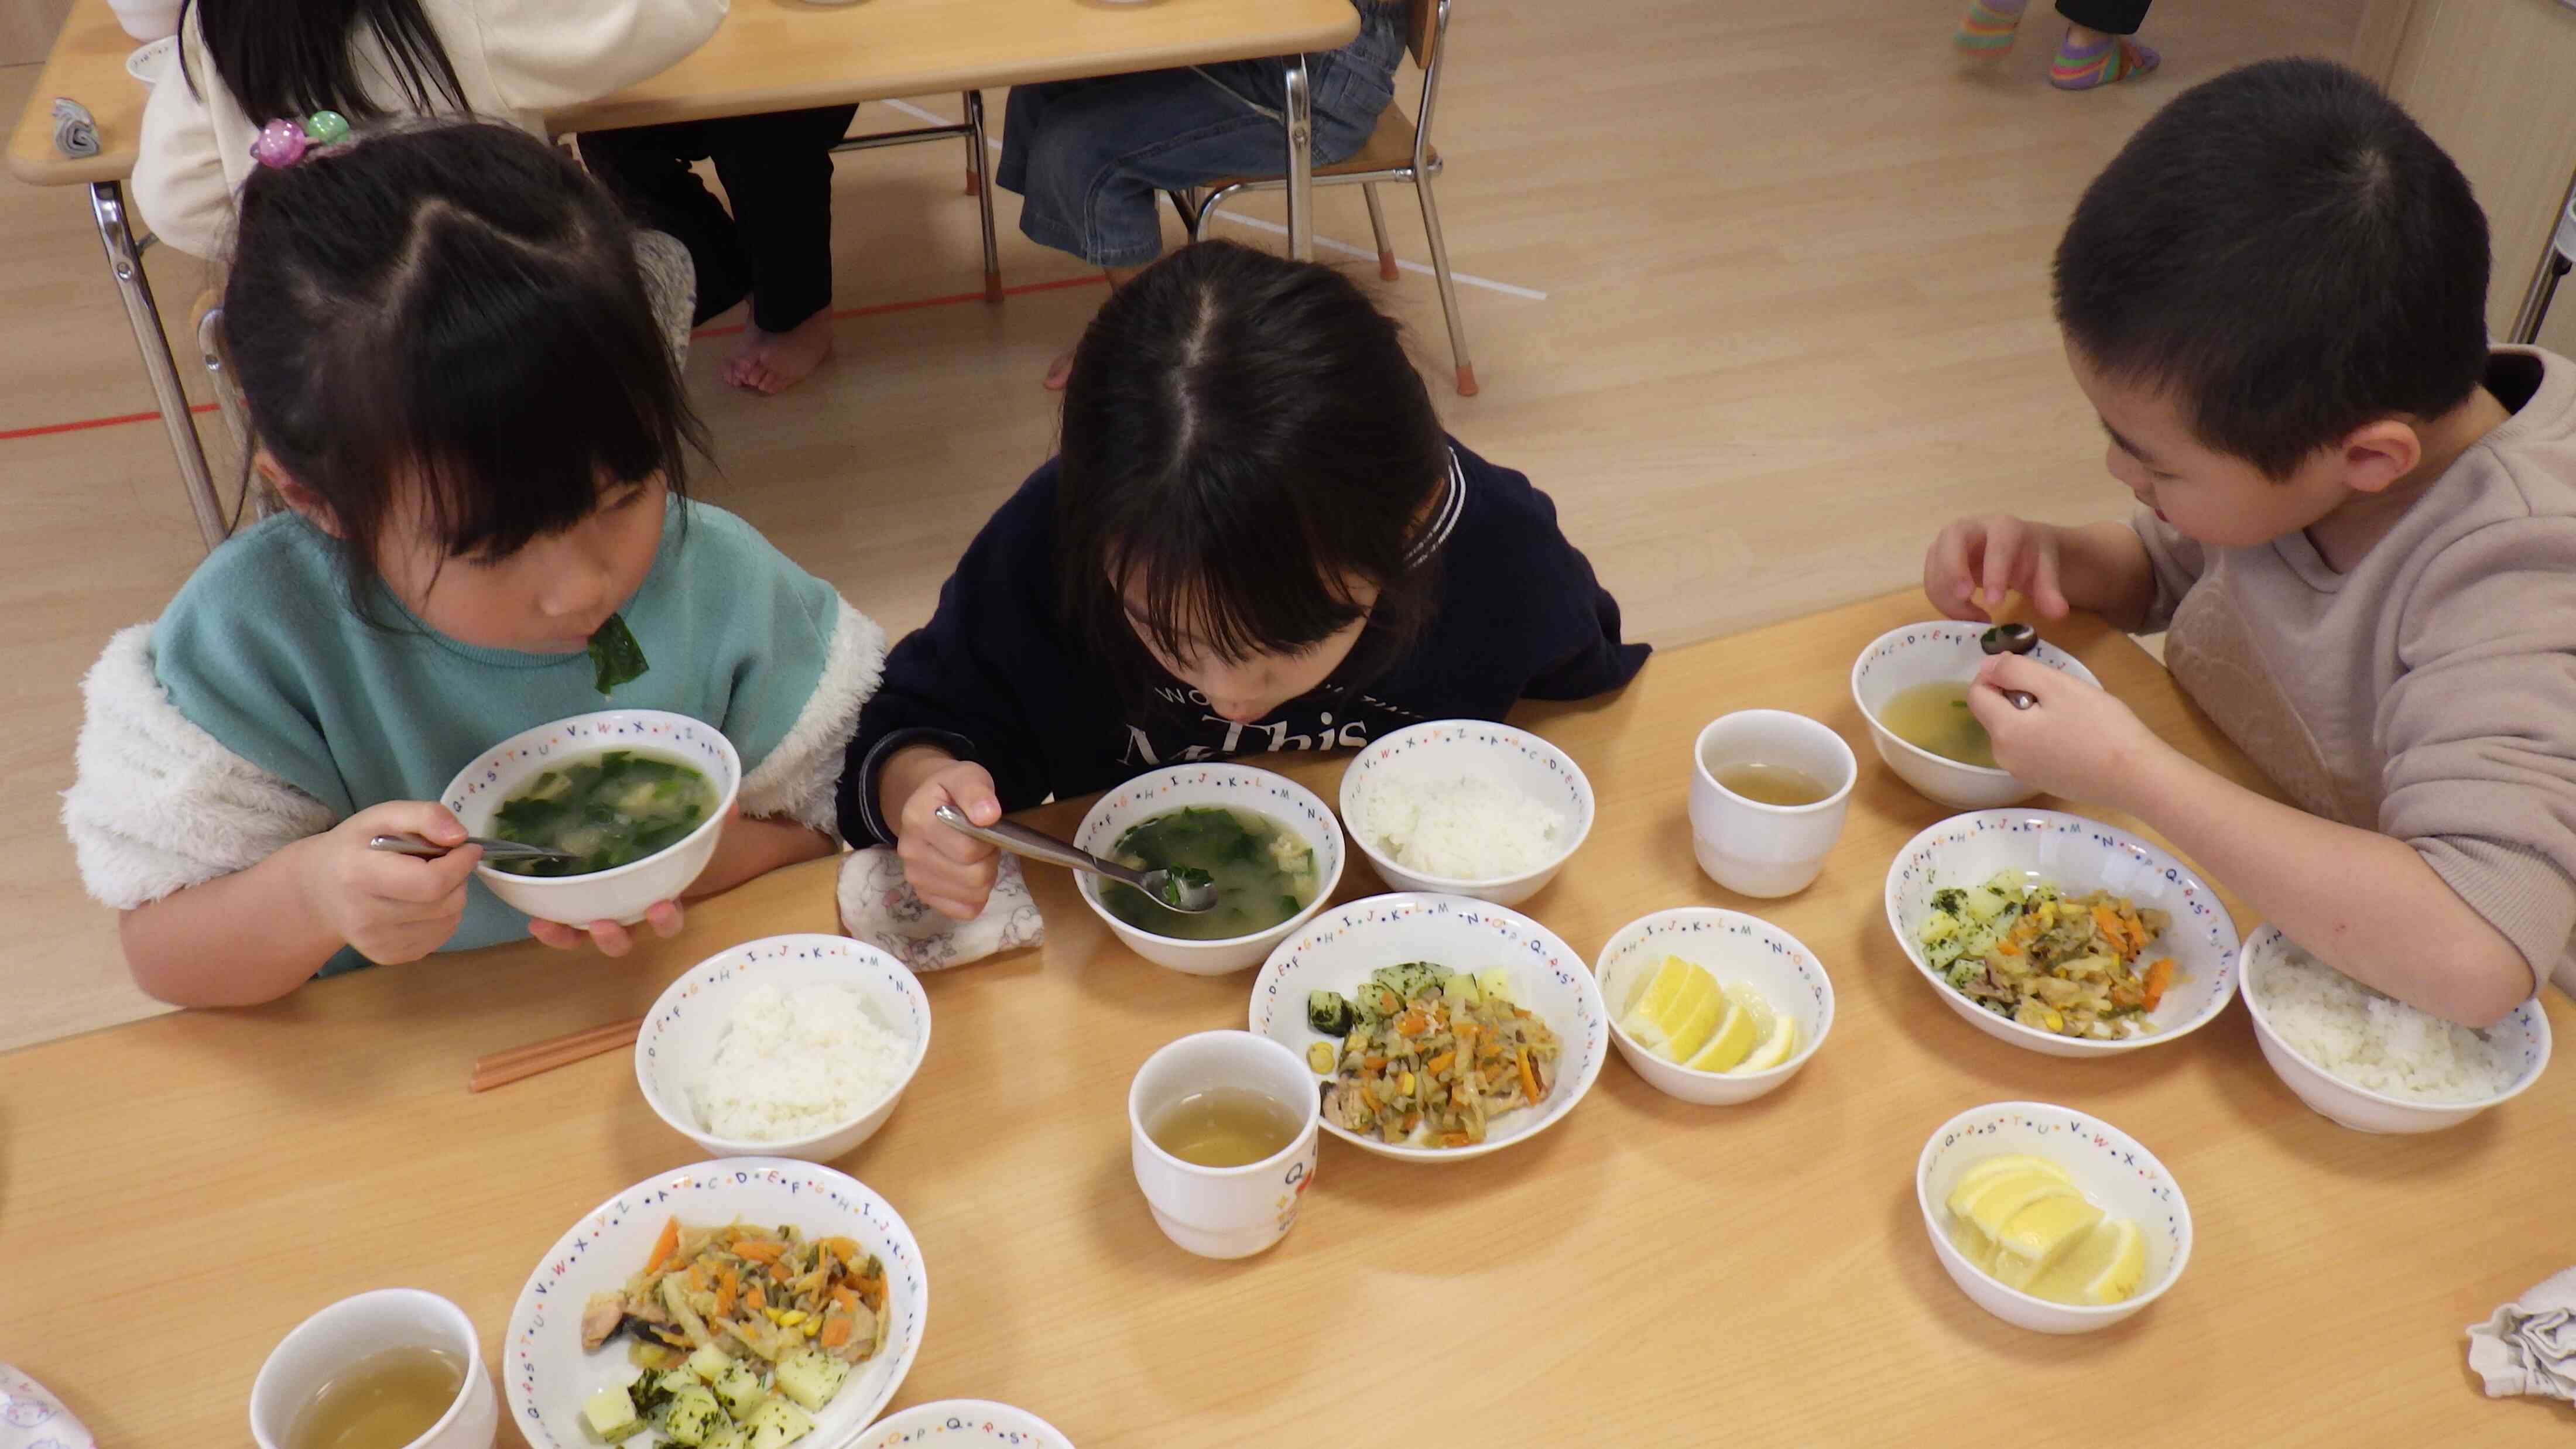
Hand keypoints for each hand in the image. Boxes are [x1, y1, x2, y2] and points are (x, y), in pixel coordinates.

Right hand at [299, 801, 483, 964]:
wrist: (321, 890)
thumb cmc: (354, 847)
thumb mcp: (382, 816)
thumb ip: (424, 816)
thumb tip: (460, 837)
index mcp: (360, 876)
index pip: (430, 882)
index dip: (460, 864)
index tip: (469, 848)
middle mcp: (366, 918)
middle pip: (444, 904)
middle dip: (459, 878)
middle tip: (446, 862)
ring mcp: (377, 943)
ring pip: (449, 921)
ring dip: (454, 897)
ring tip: (430, 880)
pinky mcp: (388, 957)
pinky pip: (440, 937)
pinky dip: (443, 916)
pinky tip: (422, 902)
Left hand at [527, 800, 746, 953]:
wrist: (635, 833)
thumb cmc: (663, 841)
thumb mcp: (686, 831)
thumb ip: (710, 821)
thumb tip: (730, 805)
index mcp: (658, 898)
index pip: (667, 919)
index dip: (664, 921)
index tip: (660, 907)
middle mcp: (626, 913)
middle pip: (623, 939)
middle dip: (615, 939)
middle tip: (604, 925)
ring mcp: (596, 910)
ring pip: (583, 936)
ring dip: (571, 936)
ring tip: (554, 925)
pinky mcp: (569, 903)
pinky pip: (558, 922)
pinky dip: (547, 926)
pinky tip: (535, 918)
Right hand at [896, 760, 1002, 920]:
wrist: (928, 803)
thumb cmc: (952, 791)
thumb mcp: (967, 776)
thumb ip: (976, 791)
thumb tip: (988, 815)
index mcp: (917, 819)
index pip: (968, 849)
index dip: (988, 842)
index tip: (984, 828)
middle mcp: (909, 851)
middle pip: (973, 877)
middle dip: (989, 860)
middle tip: (984, 844)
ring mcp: (914, 877)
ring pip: (972, 895)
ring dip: (985, 877)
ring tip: (975, 856)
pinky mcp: (924, 895)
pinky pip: (964, 911)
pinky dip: (975, 896)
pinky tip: (969, 875)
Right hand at [1924, 515, 2070, 622]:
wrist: (2018, 547)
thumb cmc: (2031, 557)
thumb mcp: (2046, 572)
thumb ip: (2050, 592)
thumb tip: (2058, 613)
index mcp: (2005, 527)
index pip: (1997, 546)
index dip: (1994, 573)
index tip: (1995, 604)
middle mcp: (1973, 527)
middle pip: (1952, 539)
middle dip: (1954, 570)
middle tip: (1964, 598)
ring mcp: (1950, 541)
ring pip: (1936, 563)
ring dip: (1947, 594)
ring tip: (1974, 618)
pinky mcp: (1938, 557)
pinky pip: (1931, 578)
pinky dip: (1942, 600)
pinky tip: (1965, 614)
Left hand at [1966, 653, 2169, 808]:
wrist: (2137, 776)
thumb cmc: (2100, 725)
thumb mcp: (2057, 685)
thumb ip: (2015, 671)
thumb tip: (1988, 665)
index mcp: (2003, 732)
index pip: (1976, 693)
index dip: (1995, 673)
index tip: (2027, 669)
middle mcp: (2004, 758)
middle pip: (1995, 713)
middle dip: (2018, 695)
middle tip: (2058, 693)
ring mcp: (2023, 773)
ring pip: (2014, 730)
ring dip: (2032, 714)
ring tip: (2070, 714)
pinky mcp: (2042, 782)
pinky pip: (2030, 748)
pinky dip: (2043, 735)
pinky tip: (2075, 735)